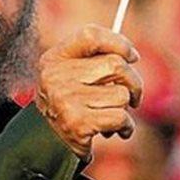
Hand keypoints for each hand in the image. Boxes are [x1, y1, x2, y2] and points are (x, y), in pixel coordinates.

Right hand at [35, 24, 142, 159]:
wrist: (46, 143)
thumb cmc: (68, 103)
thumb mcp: (69, 74)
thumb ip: (94, 59)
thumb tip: (131, 55)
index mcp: (55, 58)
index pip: (91, 35)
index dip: (118, 42)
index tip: (132, 56)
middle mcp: (57, 76)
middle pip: (115, 65)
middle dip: (133, 81)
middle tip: (134, 94)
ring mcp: (66, 100)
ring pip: (122, 94)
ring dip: (126, 108)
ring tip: (113, 115)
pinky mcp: (78, 124)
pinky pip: (121, 117)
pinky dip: (125, 126)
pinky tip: (114, 130)